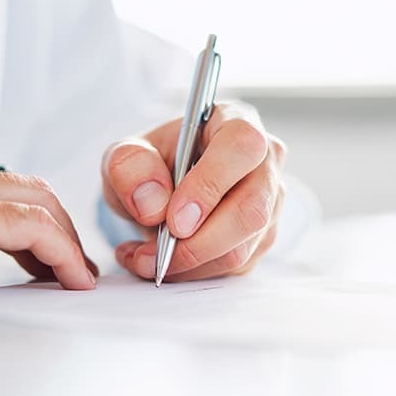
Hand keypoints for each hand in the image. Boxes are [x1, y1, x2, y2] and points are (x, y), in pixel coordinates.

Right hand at [0, 151, 97, 296]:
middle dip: (57, 225)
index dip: (26, 218)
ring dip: (65, 239)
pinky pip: (33, 227)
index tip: (38, 253)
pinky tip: (69, 276)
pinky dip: (61, 252)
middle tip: (68, 263)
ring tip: (75, 274)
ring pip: (38, 201)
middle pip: (27, 188)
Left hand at [102, 102, 286, 282]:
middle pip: (252, 209)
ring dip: (188, 264)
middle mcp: (264, 162)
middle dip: (197, 242)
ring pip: (243, 247)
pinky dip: (192, 273)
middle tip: (153, 253)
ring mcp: (270, 202)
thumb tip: (153, 204)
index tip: (174, 220)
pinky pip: (234, 267)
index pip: (241, 147)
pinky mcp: (263, 238)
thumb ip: (130, 168)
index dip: (210, 185)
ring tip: (144, 258)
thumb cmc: (154, 164)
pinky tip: (162, 261)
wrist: (163, 189)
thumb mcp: (126, 155)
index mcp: (236, 122)